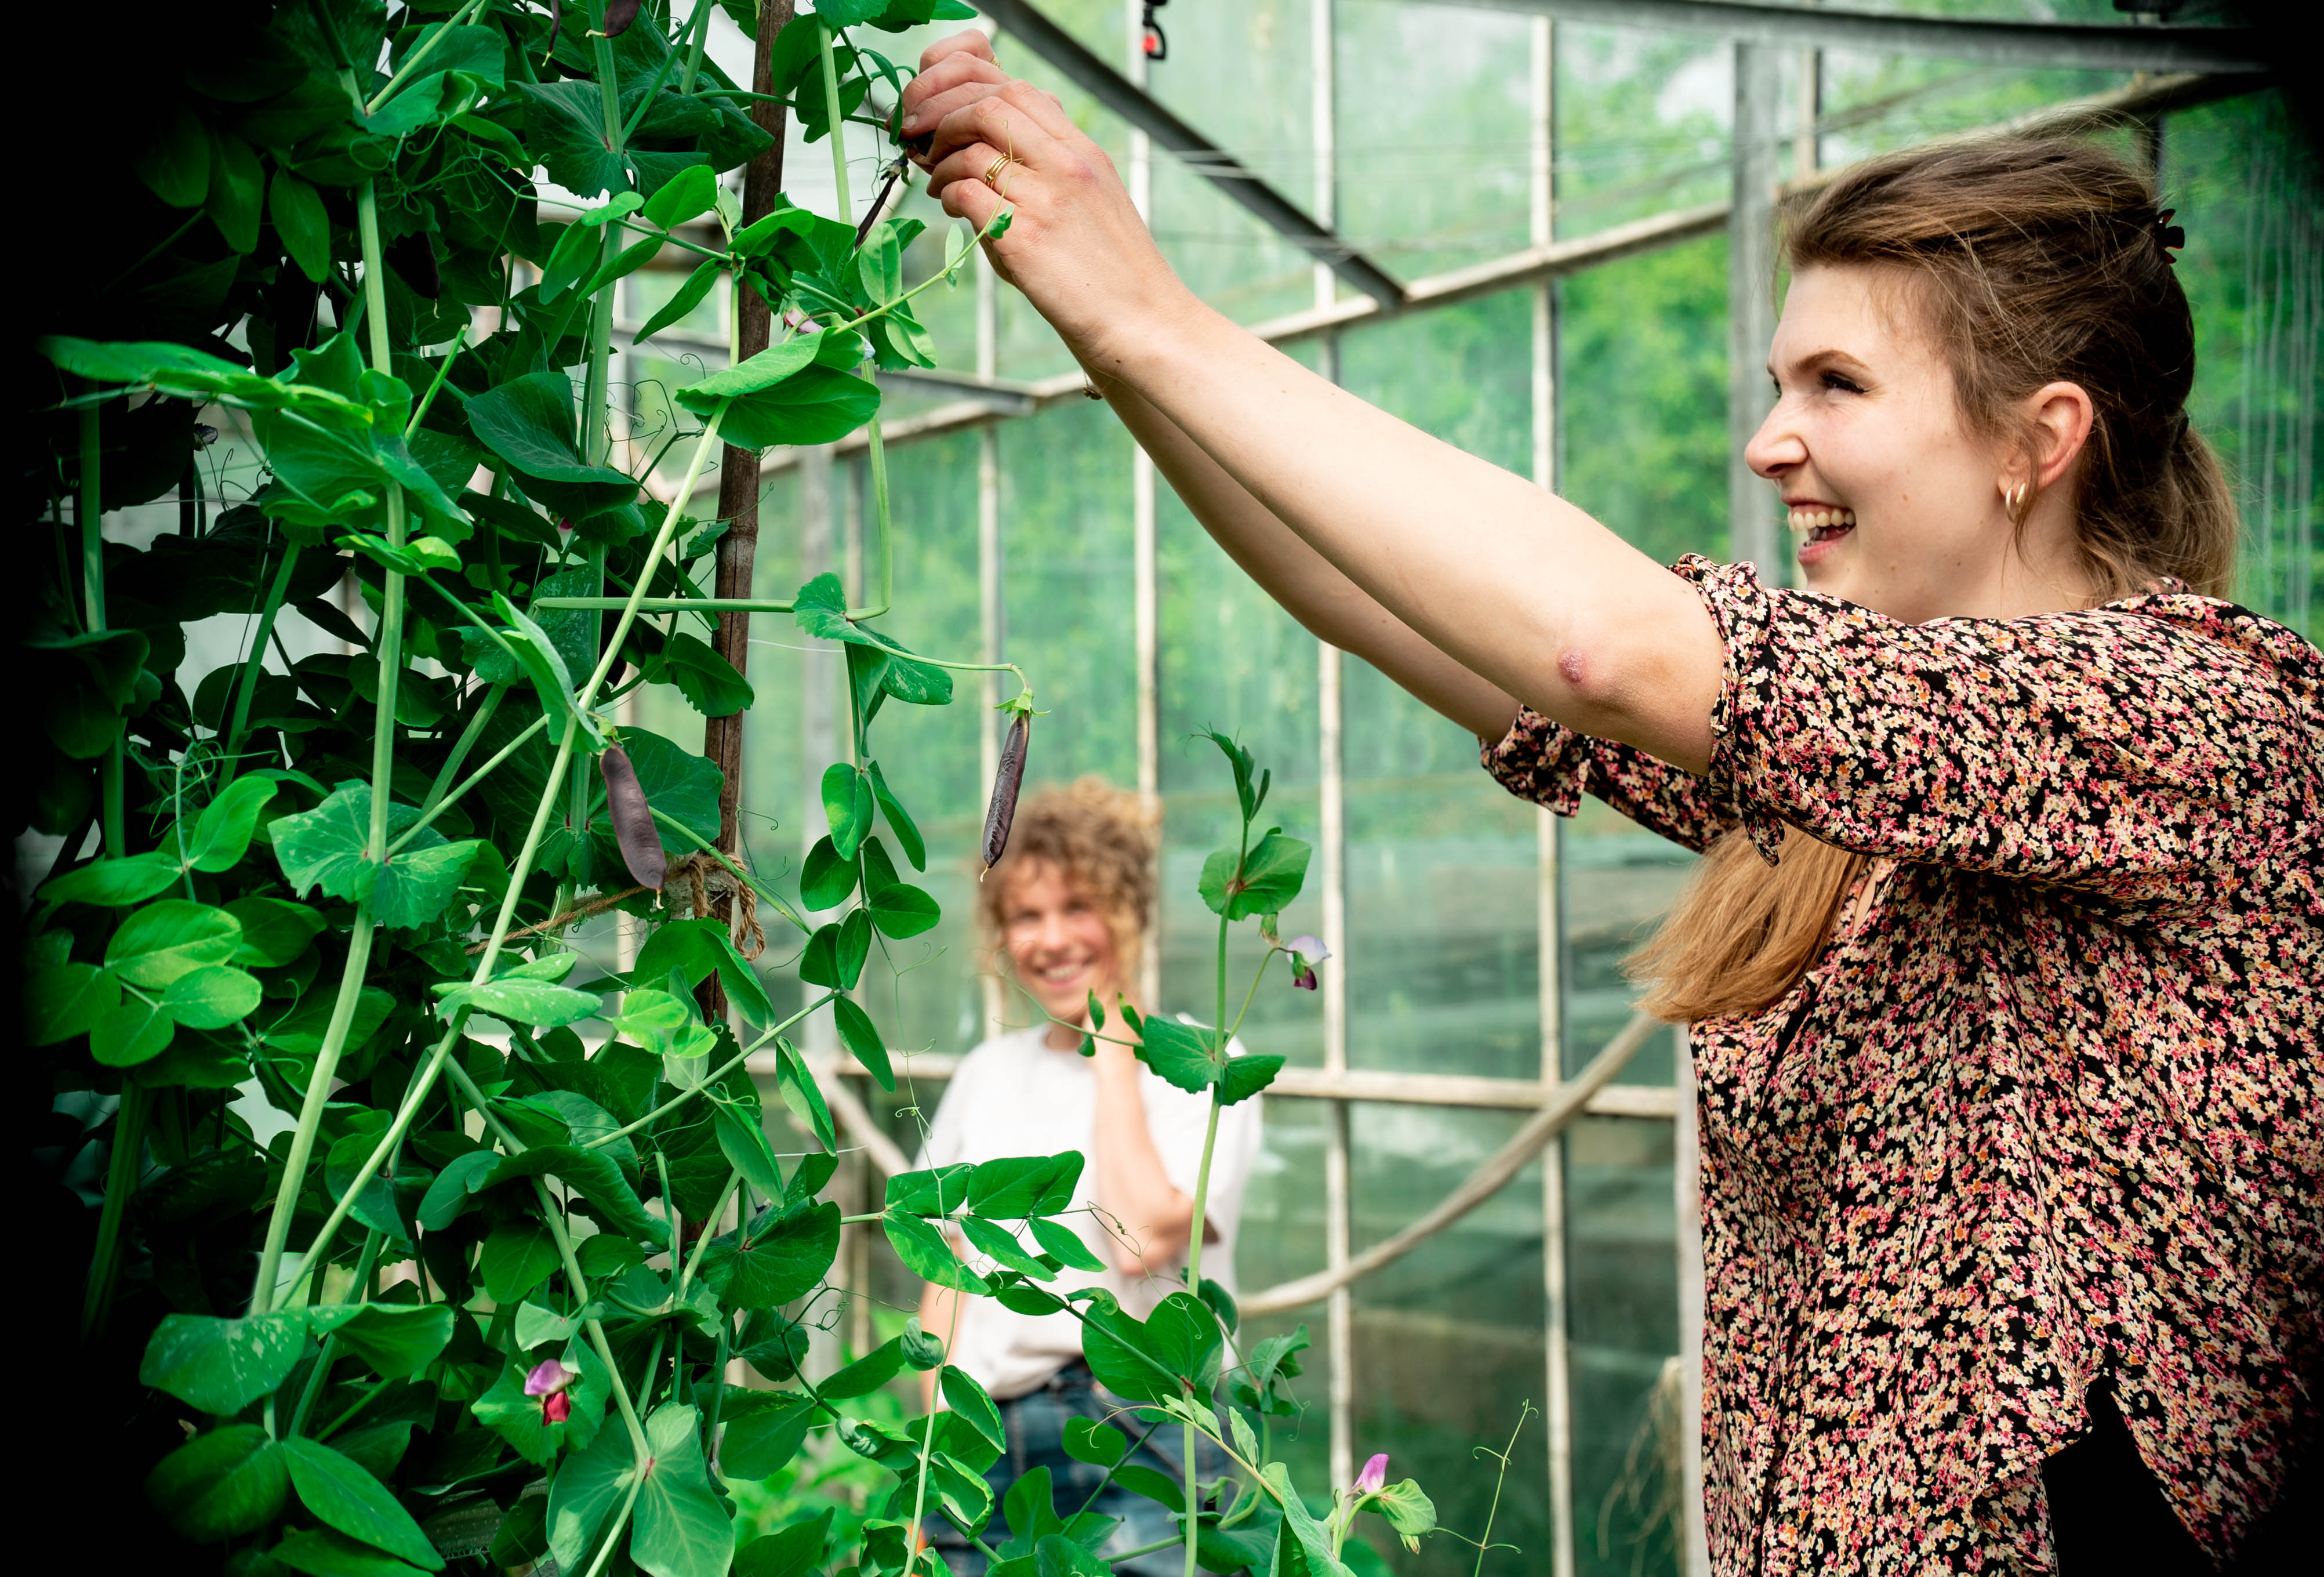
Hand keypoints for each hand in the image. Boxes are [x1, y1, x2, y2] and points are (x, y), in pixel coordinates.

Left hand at [898, 33, 1196, 365]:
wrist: (1143, 324)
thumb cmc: (1114, 272)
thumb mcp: (1095, 201)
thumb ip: (1052, 168)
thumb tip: (991, 148)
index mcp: (1085, 152)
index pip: (1019, 89)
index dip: (969, 92)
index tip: (946, 113)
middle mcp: (1068, 166)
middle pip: (989, 105)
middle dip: (943, 115)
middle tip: (926, 139)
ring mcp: (1047, 200)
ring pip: (970, 148)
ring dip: (940, 161)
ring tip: (938, 182)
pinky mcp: (1024, 239)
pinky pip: (966, 193)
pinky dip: (948, 195)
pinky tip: (953, 209)